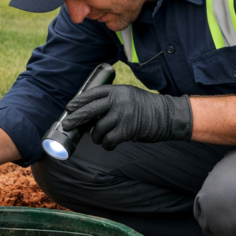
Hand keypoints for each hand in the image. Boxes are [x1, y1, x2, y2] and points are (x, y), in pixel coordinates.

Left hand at [62, 85, 192, 150]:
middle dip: (76, 119)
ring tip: (100, 138)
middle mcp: (118, 101)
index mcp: (118, 91)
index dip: (79, 101)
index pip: (92, 94)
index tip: (70, 107)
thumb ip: (113, 100)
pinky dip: (107, 144)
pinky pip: (109, 140)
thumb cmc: (148, 108)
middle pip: (89, 110)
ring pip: (98, 129)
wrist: (168, 116)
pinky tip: (110, 144)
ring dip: (97, 136)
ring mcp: (122, 115)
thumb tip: (91, 113)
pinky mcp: (127, 130)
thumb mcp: (129, 96)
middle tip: (67, 125)